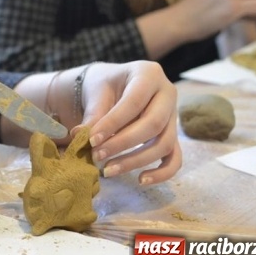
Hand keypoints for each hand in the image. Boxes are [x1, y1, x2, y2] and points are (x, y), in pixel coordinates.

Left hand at [77, 61, 180, 185]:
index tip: (91, 140)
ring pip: (164, 144)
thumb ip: (93, 115)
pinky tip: (141, 180)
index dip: (112, 124)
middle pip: (153, 124)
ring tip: (108, 170)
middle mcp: (167, 93)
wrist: (113, 85)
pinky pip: (175, 158)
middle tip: (97, 156)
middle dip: (123, 144)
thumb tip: (80, 137)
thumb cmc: (105, 84)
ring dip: (135, 160)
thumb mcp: (97, 92)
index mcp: (148, 74)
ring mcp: (173, 116)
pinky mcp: (172, 135)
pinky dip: (162, 173)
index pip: (133, 103)